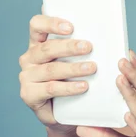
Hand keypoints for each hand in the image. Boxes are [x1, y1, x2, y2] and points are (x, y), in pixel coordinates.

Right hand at [18, 4, 96, 133]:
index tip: (71, 27)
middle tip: (89, 47)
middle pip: (47, 48)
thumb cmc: (72, 79)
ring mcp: (27, 76)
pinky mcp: (28, 94)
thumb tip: (108, 36)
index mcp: (37, 43)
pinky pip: (50, 88)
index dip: (51, 23)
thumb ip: (82, 47)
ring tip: (92, 68)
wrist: (65, 113)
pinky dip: (68, 88)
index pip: (37, 25)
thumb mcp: (75, 60)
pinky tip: (83, 86)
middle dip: (69, 47)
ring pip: (50, 69)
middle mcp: (29, 58)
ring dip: (73, 68)